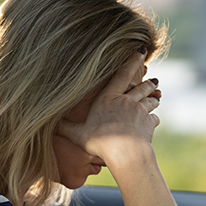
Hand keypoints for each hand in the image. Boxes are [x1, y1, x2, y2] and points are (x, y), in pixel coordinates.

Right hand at [57, 51, 160, 165]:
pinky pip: (154, 118)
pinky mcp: (149, 122)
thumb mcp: (78, 135)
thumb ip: (65, 128)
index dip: (131, 61)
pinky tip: (151, 123)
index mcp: (108, 99)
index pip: (121, 75)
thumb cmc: (100, 143)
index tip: (140, 50)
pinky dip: (153, 120)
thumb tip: (50, 125)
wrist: (125, 154)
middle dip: (148, 82)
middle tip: (154, 80)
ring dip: (153, 99)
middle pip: (141, 87)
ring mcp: (140, 110)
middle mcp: (126, 100)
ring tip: (156, 98)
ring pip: (150, 100)